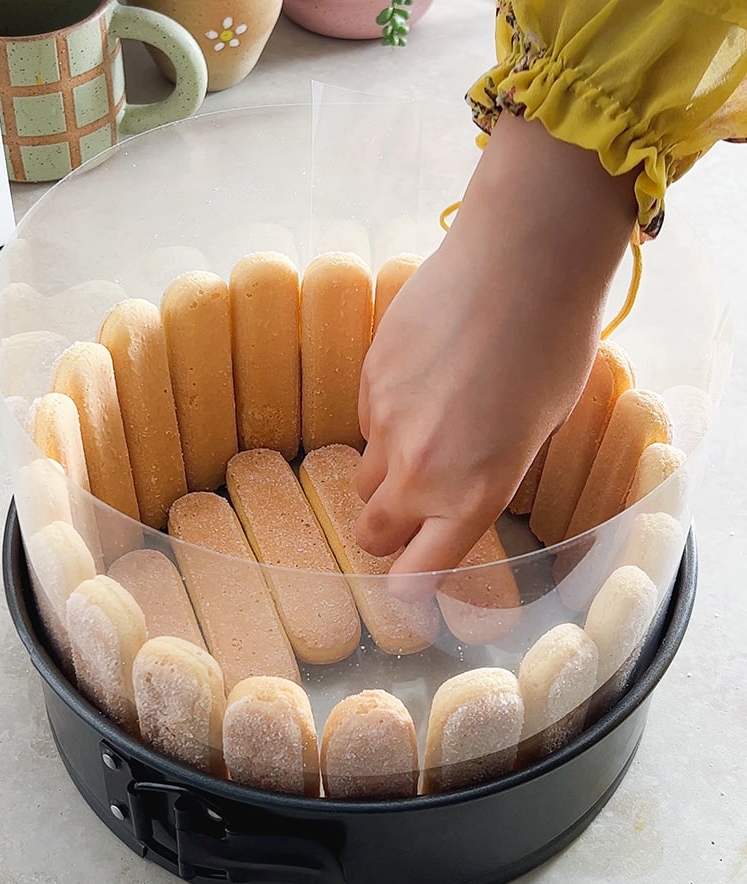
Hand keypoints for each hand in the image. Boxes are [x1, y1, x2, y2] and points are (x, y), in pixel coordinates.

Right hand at [356, 113, 637, 577]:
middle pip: (372, 531)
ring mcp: (384, 423)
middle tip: (412, 514)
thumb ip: (490, 475)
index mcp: (471, 492)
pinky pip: (368, 420)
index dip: (411, 586)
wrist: (519, 260)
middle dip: (387, 532)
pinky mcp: (367, 380)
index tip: (412, 587)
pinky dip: (389, 417)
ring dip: (387, 473)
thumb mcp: (539, 428)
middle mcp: (417, 469)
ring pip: (366, 474)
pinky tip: (426, 380)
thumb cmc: (553, 341)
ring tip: (428, 434)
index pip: (417, 570)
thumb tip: (462, 491)